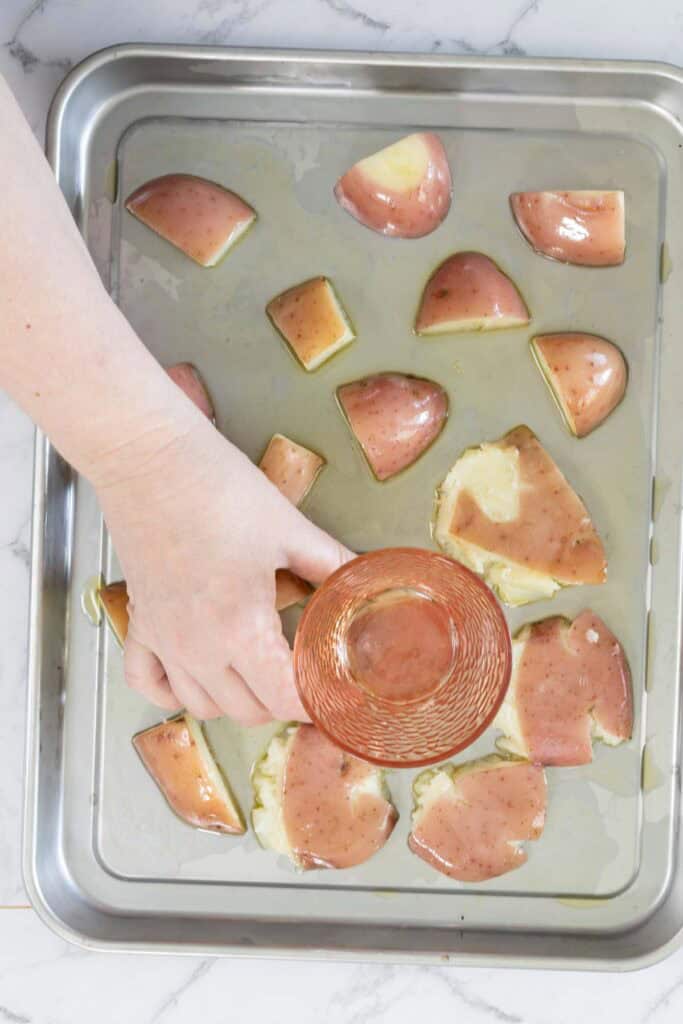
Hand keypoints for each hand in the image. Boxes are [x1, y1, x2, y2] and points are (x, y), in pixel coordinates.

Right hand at [96, 412, 353, 724]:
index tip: (333, 689)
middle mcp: (198, 648)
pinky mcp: (139, 622)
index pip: (285, 699)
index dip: (317, 700)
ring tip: (260, 674)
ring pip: (202, 705)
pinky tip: (197, 674)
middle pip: (249, 711)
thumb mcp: (290, 529)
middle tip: (305, 674)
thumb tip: (366, 579)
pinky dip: (172, 691)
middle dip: (283, 702)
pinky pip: (147, 682)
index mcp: (241, 629)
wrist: (151, 459)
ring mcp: (164, 640)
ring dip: (236, 701)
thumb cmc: (218, 489)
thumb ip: (333, 564)